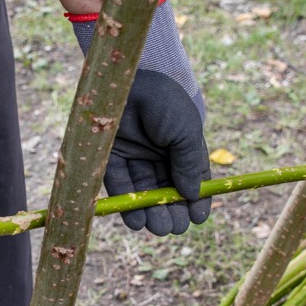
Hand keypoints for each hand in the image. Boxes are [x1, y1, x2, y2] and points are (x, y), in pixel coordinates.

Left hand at [70, 0, 211, 235]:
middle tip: (174, 227)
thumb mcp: (186, 131)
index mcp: (180, 146)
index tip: (198, 219)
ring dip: (151, 212)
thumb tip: (192, 196)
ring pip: (143, 193)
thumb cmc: (163, 100)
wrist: (128, 78)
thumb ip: (190, 163)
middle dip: (171, 211)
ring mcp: (133, 157)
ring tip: (158, 226)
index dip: (195, 201)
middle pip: (165, 190)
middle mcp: (157, 155)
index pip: (191, 179)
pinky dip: (128, 205)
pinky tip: (137, 220)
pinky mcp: (108, 158)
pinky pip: (119, 186)